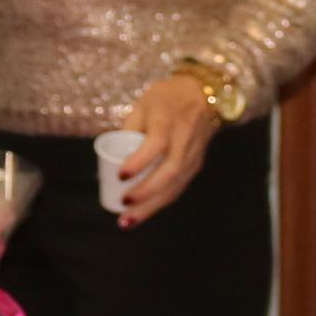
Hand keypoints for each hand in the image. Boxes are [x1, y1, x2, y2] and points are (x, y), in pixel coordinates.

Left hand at [112, 77, 221, 225]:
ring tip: (128, 220)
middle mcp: (185, 138)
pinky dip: (159, 202)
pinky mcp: (196, 164)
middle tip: (122, 205)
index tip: (120, 175)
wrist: (203, 94)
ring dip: (151, 206)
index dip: (139, 162)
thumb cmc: (166, 98)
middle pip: (168, 172)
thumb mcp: (142, 105)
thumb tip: (112, 160)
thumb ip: (129, 130)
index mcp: (168, 119)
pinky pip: (178, 187)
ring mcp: (194, 154)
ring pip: (175, 185)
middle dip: (145, 194)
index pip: (157, 144)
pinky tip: (143, 212)